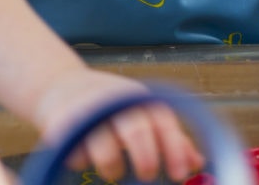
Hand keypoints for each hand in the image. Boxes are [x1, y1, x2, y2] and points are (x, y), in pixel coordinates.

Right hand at [34, 68, 204, 182]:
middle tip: (148, 175)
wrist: (61, 84)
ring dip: (111, 164)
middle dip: (145, 156)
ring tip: (113, 171)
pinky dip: (82, 159)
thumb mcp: (141, 112)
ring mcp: (86, 109)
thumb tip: (197, 162)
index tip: (178, 174)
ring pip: (102, 142)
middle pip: (135, 129)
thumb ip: (169, 137)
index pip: (162, 120)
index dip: (174, 147)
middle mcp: (115, 100)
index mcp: (138, 99)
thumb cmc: (109, 105)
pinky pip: (74, 149)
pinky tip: (84, 157)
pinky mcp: (61, 121)